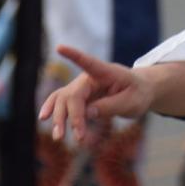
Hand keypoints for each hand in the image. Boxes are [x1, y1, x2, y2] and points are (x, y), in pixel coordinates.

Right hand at [38, 46, 152, 144]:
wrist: (140, 91)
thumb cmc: (138, 93)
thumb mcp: (132, 102)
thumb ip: (110, 106)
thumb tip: (87, 113)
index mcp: (106, 72)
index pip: (88, 62)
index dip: (73, 55)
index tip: (59, 47)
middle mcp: (89, 78)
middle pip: (72, 94)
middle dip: (71, 116)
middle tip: (79, 138)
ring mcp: (82, 87)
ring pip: (63, 99)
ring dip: (59, 117)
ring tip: (58, 137)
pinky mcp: (79, 97)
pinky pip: (62, 102)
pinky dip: (54, 110)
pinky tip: (44, 118)